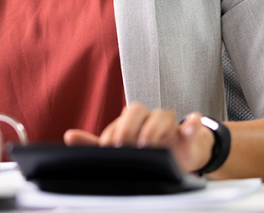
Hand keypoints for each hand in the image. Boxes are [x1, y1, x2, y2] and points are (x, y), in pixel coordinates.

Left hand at [63, 103, 214, 173]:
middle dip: (128, 128)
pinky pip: (193, 123)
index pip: (119, 120)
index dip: (113, 134)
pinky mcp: (189, 133)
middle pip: (136, 110)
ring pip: (163, 114)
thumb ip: (94, 144)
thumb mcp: (122, 149)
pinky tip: (187, 129)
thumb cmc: (150, 149)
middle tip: (126, 147)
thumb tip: (70, 137)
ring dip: (154, 128)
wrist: (183, 153)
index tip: (109, 151)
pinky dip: (191, 124)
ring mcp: (169, 125)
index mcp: (132, 121)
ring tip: (148, 145)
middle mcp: (149, 119)